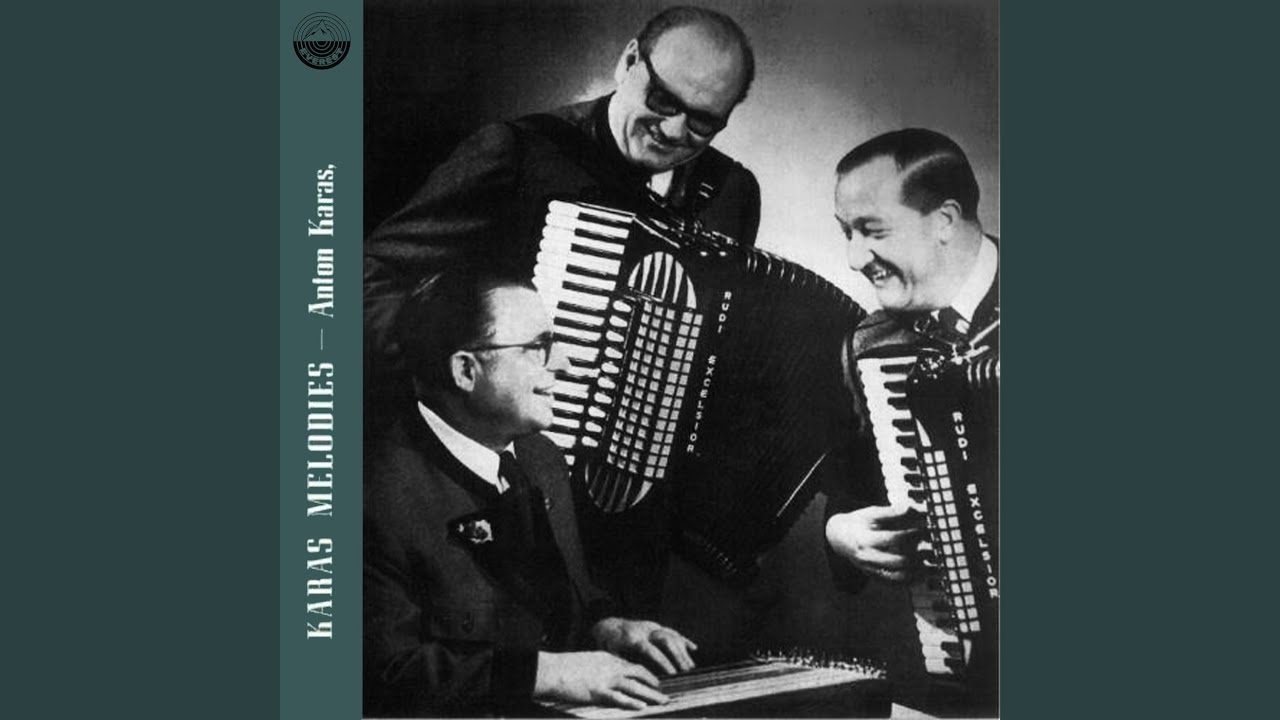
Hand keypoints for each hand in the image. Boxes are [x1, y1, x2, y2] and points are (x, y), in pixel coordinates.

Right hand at [534, 650, 668, 709]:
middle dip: (654, 684)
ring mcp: (606, 680)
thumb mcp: (589, 660)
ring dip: (651, 695)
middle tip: (665, 692)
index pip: (633, 666)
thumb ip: (602, 666)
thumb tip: (610, 674)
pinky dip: (632, 703)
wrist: (553, 670)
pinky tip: (642, 706)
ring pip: (635, 687)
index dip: (647, 674)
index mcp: (609, 658)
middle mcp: (611, 667)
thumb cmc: (567, 667)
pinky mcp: (598, 692)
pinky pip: (619, 698)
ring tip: (662, 701)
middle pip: (640, 674)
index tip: (656, 682)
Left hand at [592, 618, 698, 674]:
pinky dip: (683, 640)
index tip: (672, 674)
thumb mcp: (611, 654)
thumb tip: (633, 679)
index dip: (662, 661)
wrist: (609, 626)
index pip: (651, 649)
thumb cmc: (610, 645)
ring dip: (682, 651)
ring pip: (672, 635)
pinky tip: (694, 648)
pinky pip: (672, 632)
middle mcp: (645, 630)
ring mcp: (652, 627)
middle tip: (686, 671)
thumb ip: (622, 665)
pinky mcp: (657, 627)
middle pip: (666, 640)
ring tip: (691, 667)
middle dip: (677, 655)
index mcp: (633, 639)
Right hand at [826, 504, 926, 582]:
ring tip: (930, 562)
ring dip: (918, 572)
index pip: (893, 539)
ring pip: (899, 577)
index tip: (924, 529)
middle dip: (918, 554)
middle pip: (898, 561)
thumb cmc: (858, 523)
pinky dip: (911, 581)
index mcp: (866, 540)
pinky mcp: (875, 578)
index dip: (911, 534)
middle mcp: (868, 559)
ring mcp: (871, 570)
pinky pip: (896, 584)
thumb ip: (890, 512)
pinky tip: (922, 574)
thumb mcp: (870, 514)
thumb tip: (910, 508)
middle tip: (931, 547)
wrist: (839, 539)